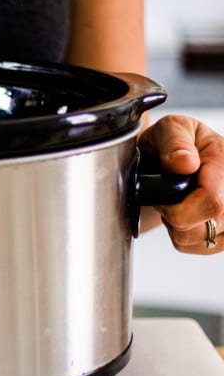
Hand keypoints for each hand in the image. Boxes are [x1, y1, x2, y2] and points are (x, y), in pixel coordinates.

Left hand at [138, 115, 223, 253]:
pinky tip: (186, 215)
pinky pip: (201, 247)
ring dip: (179, 226)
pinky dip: (184, 236)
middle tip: (168, 196)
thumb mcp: (170, 128)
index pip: (213, 202)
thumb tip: (184, 164)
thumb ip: (174, 142)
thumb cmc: (173, 142)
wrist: (172, 156)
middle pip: (209, 226)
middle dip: (177, 216)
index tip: (162, 196)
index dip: (180, 207)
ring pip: (203, 241)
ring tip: (178, 202)